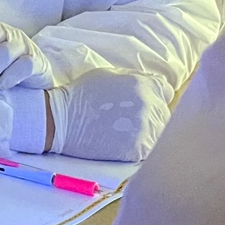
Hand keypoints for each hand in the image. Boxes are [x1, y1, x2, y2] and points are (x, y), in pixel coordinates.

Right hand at [49, 69, 170, 161]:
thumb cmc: (80, 96)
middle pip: (164, 113)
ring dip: (146, 133)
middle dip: (151, 116)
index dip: (153, 97)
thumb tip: (150, 86)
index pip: (165, 92)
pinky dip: (138, 147)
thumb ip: (135, 79)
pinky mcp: (137, 148)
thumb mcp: (109, 75)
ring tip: (124, 133)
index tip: (143, 104)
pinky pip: (149, 149)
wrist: (60, 120)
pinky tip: (121, 143)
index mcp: (144, 84)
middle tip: (129, 121)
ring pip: (159, 132)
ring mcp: (145, 127)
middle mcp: (149, 104)